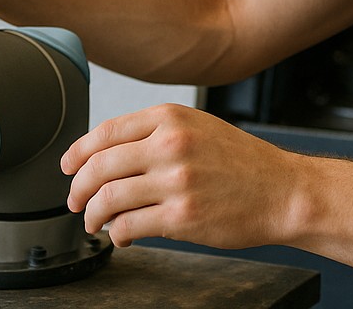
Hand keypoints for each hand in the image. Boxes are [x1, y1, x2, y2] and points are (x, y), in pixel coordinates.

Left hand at [62, 103, 304, 248]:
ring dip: (93, 216)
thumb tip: (107, 153)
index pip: (106, 131)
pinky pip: (129, 226)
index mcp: (171, 117)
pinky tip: (123, 235)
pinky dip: (117, 234)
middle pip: (98, 166)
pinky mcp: (181, 216)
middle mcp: (171, 144)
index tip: (68, 167)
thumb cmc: (243, 163)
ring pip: (107, 198)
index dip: (78, 152)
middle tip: (76, 202)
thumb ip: (156, 133)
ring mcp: (176, 181)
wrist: (283, 191)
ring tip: (97, 223)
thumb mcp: (199, 128)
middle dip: (78, 188)